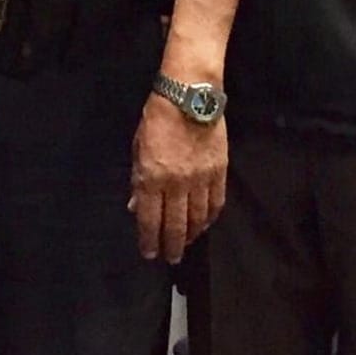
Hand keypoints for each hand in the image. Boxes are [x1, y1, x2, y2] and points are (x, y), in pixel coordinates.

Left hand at [130, 94, 226, 264]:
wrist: (190, 96)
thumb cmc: (157, 119)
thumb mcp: (137, 148)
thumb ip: (138, 180)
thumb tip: (136, 206)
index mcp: (152, 178)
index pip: (150, 220)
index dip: (149, 241)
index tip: (149, 253)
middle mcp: (177, 184)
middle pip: (175, 225)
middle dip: (172, 246)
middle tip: (171, 258)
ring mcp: (200, 180)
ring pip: (198, 218)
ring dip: (192, 235)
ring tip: (188, 243)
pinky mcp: (219, 172)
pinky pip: (216, 203)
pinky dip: (210, 217)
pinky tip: (205, 223)